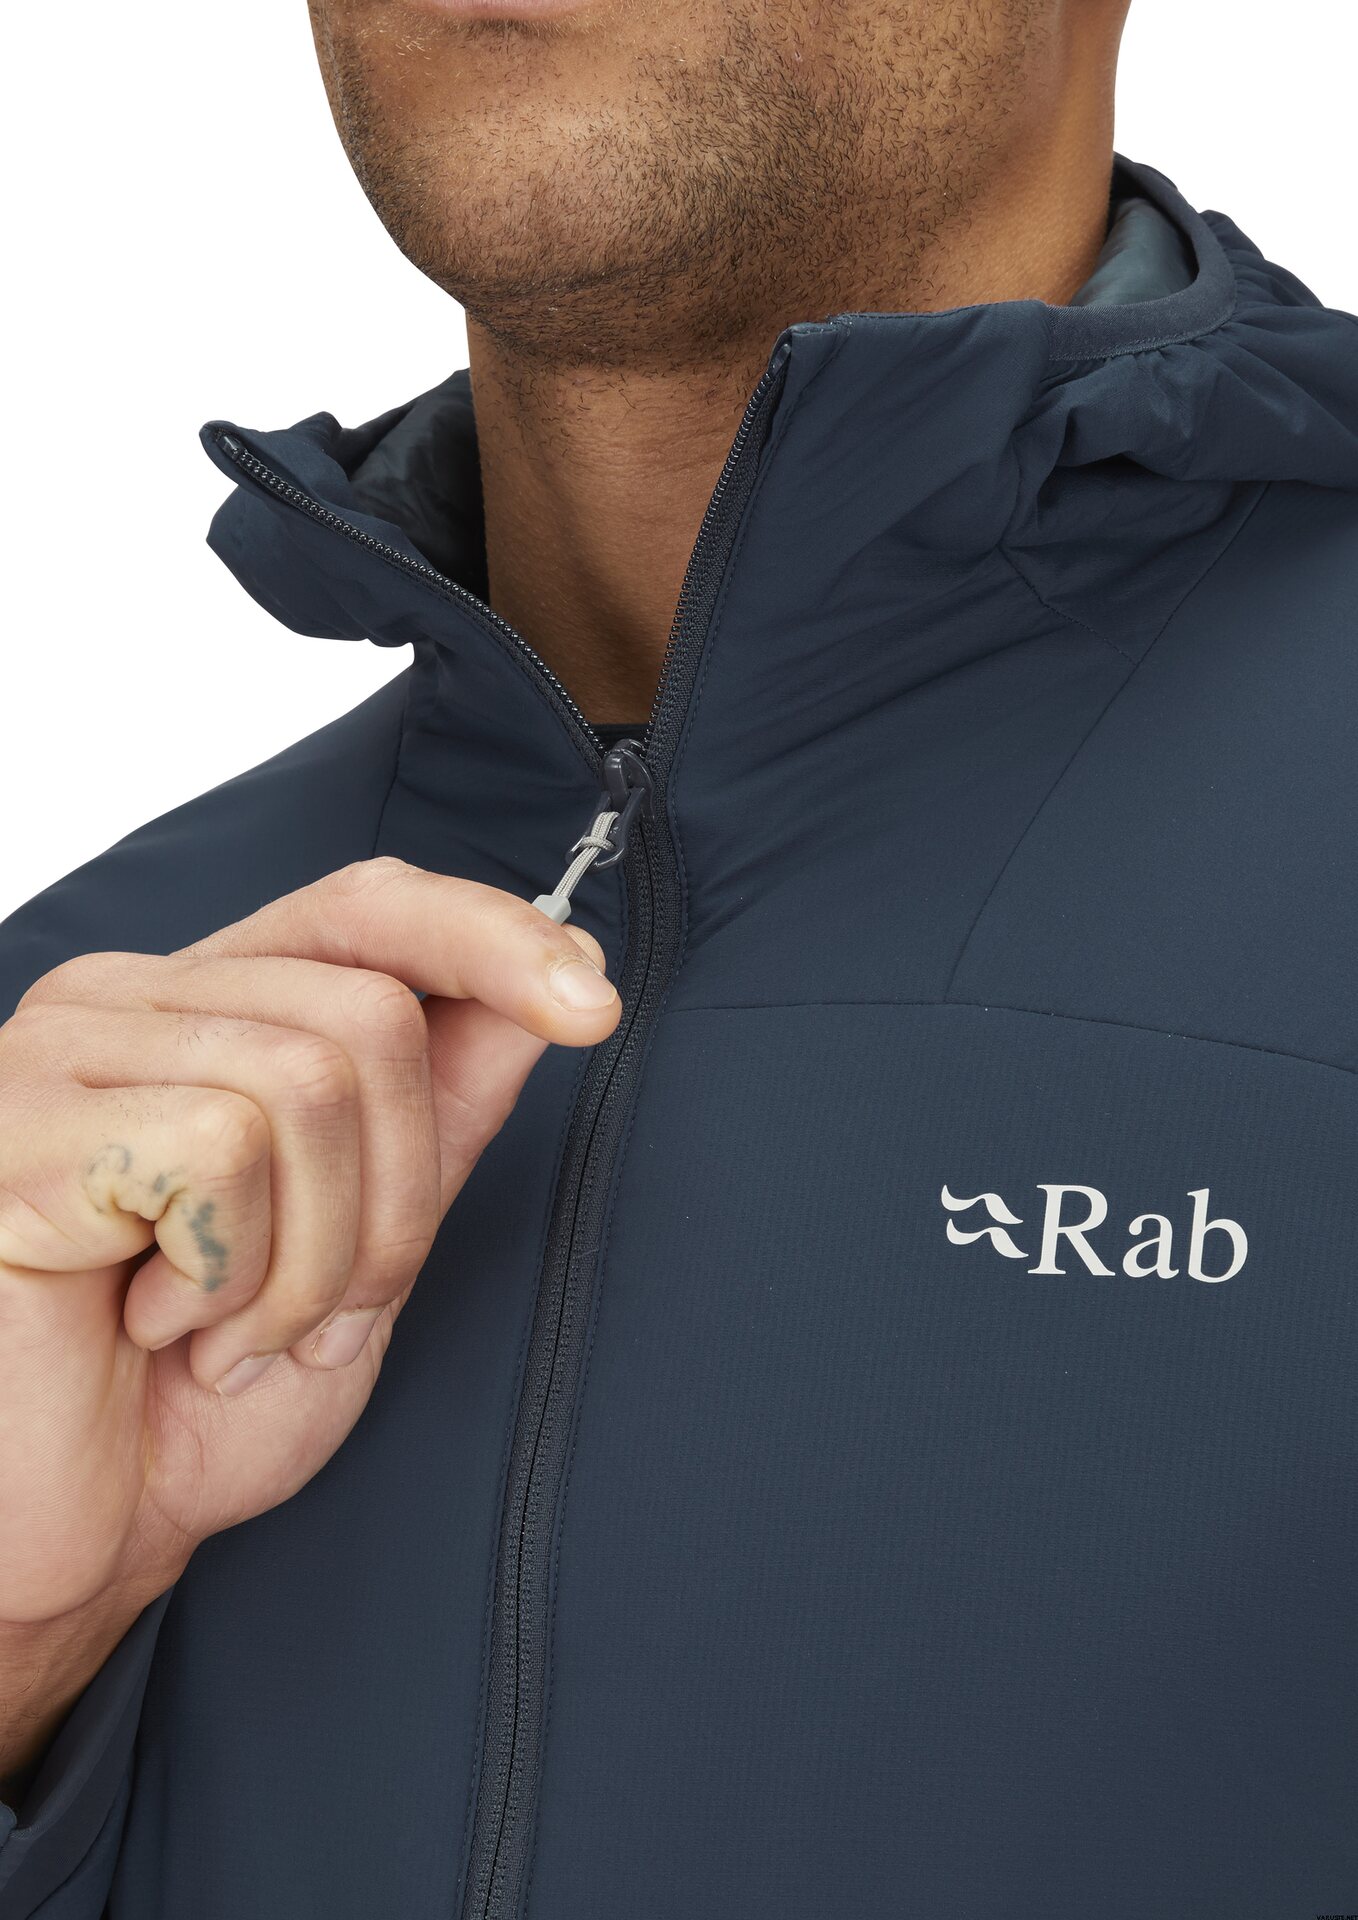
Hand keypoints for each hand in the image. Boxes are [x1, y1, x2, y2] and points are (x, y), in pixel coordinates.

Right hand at [0, 856, 618, 1642]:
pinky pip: (219, 1148)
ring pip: (311, 1081)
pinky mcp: (20, 1124)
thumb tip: (564, 968)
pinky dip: (229, 1274)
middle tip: (324, 1315)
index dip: (490, 937)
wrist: (72, 1540)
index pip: (366, 905)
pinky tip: (156, 1324)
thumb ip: (447, 1104)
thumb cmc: (198, 1399)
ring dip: (312, 1256)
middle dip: (395, 1200)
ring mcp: (61, 1051)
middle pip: (370, 1014)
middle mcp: (128, 999)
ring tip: (232, 1332)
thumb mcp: (369, 1243)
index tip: (592, 1003)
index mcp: (208, 1010)